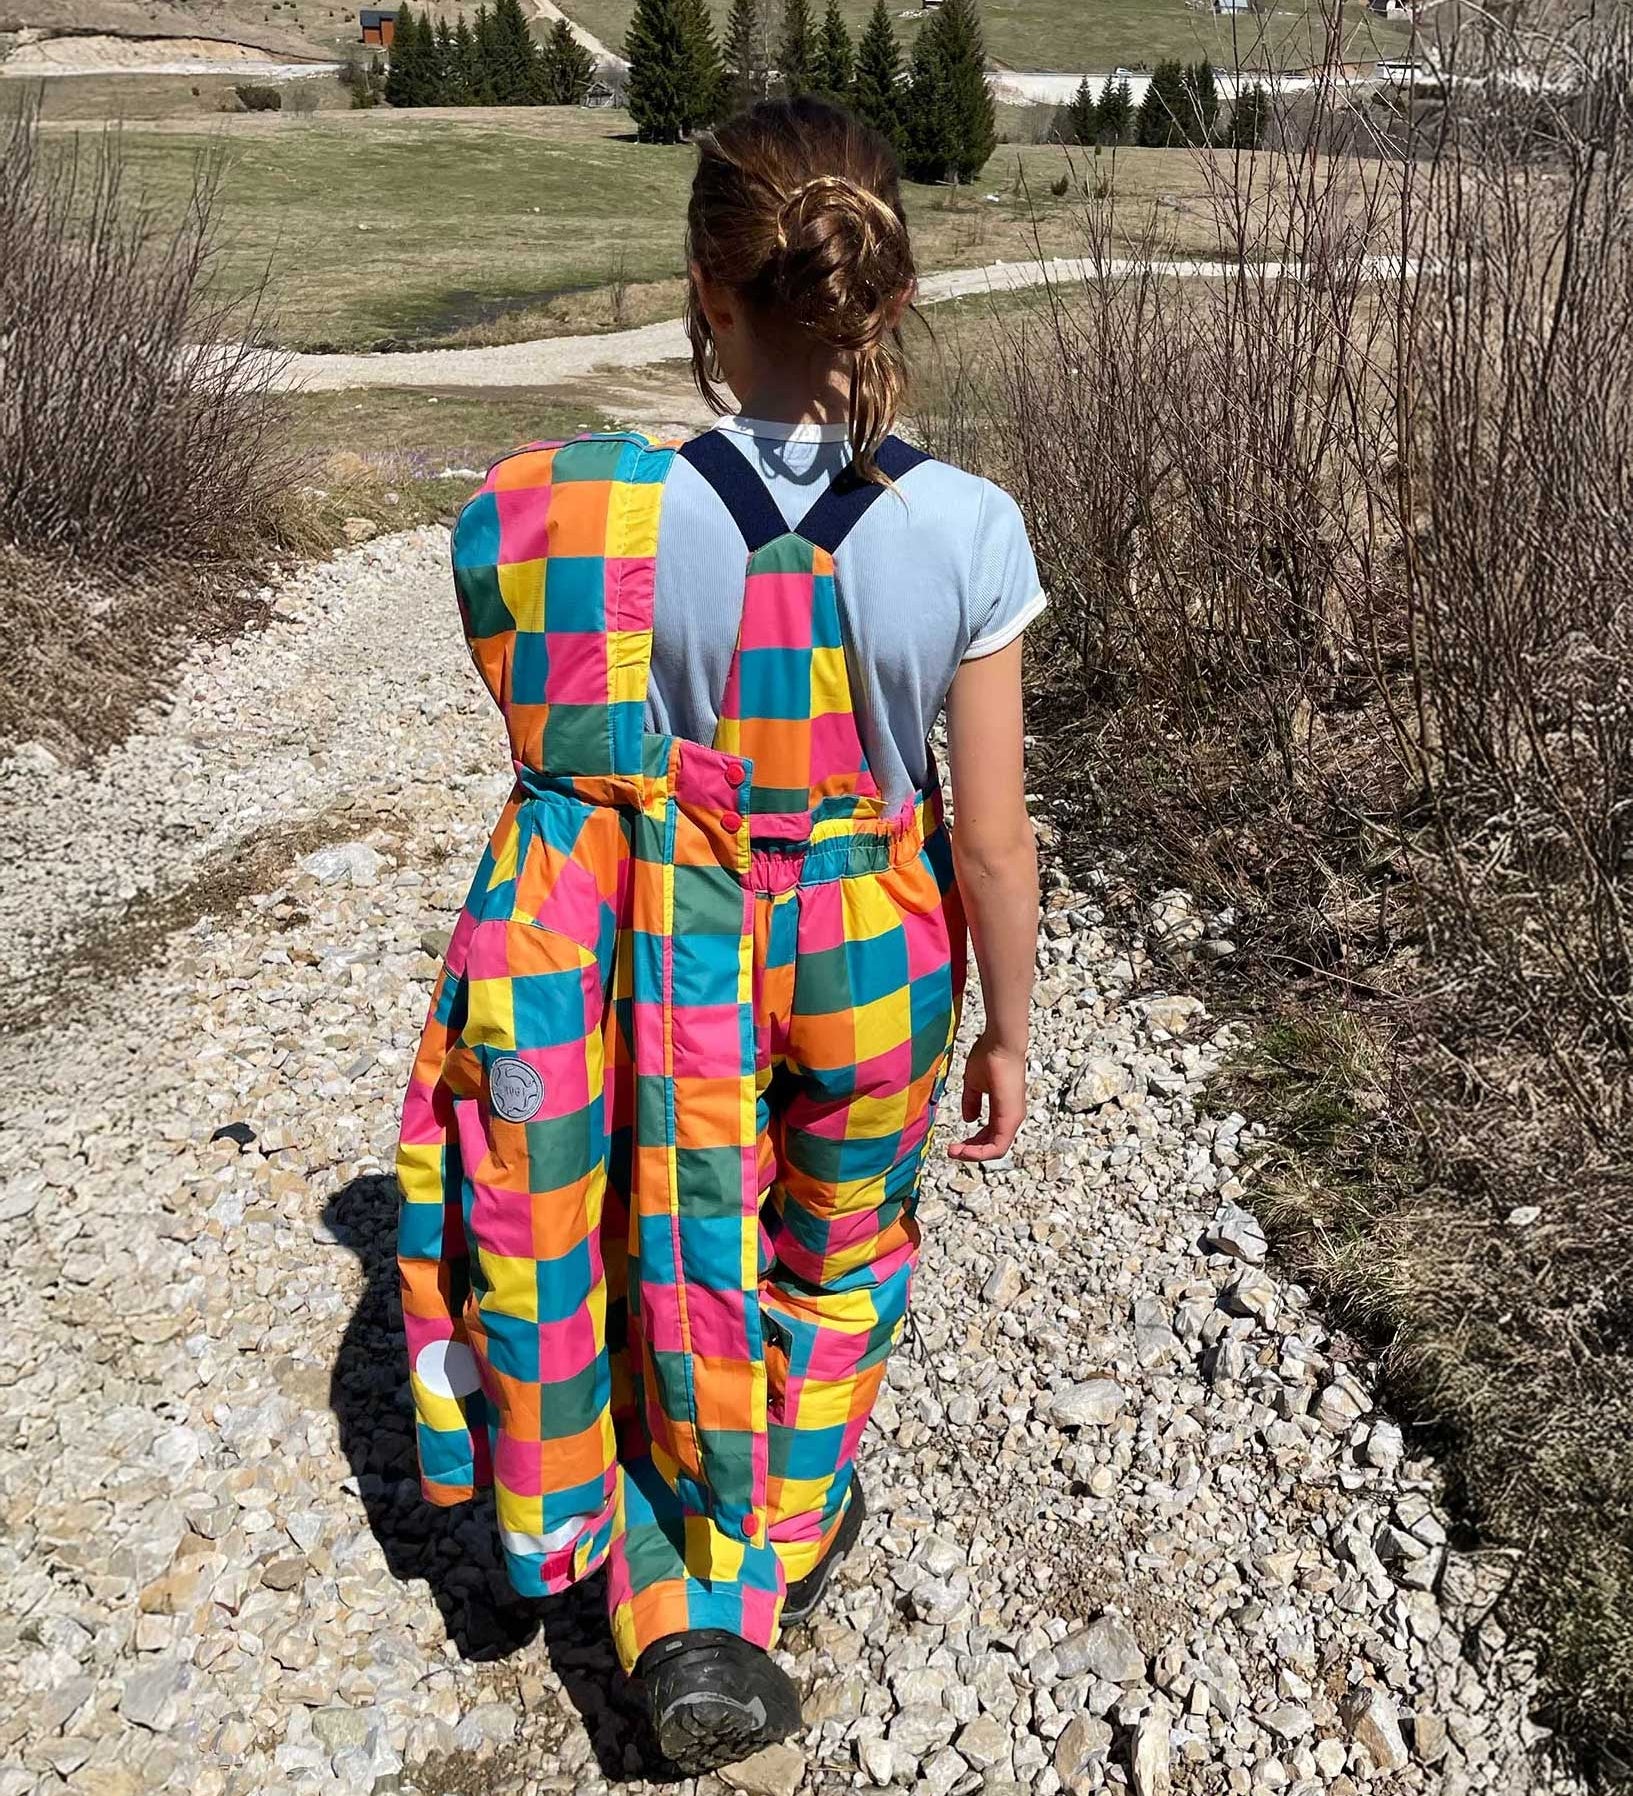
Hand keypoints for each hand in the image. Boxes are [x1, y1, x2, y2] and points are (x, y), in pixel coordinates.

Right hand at [948, 1031, 1026, 1161]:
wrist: (1000, 1044)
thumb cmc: (989, 1056)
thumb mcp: (974, 1083)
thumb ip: (971, 1102)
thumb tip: (969, 1119)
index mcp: (1003, 1110)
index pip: (990, 1136)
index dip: (972, 1144)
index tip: (953, 1145)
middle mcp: (1011, 1117)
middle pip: (992, 1146)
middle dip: (971, 1151)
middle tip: (952, 1151)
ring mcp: (1013, 1118)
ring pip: (996, 1149)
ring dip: (974, 1154)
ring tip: (954, 1152)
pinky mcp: (1011, 1118)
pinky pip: (998, 1146)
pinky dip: (981, 1152)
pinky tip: (964, 1150)